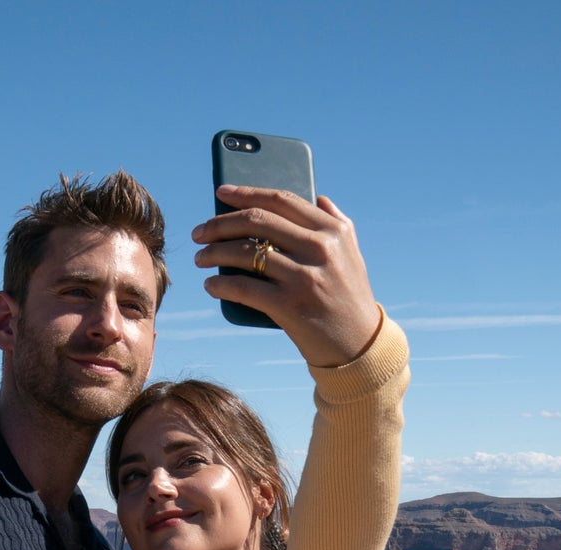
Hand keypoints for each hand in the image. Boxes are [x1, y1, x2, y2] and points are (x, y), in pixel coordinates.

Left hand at [194, 186, 381, 367]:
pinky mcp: (290, 306)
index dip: (246, 193)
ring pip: (245, 253)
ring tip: (200, 258)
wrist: (360, 346)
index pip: (281, 200)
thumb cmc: (350, 298)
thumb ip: (338, 222)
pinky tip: (210, 285)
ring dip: (213, 253)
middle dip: (219, 224)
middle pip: (256, 222)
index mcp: (333, 231)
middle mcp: (320, 249)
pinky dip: (221, 285)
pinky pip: (244, 289)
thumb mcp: (352, 254)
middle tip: (200, 232)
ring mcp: (304, 277)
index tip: (221, 192)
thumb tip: (318, 196)